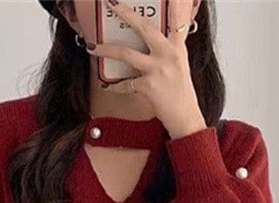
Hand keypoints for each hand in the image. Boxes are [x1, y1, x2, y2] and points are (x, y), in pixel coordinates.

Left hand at [93, 0, 206, 138]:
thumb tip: (157, 40)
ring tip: (93, 47)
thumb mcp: (181, 66)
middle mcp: (168, 54)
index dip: (170, 6)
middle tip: (112, 3)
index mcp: (177, 48)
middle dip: (126, 13)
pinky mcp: (148, 86)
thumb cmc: (181, 94)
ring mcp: (157, 69)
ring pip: (126, 54)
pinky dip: (115, 86)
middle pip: (144, 28)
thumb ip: (170, 50)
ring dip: (106, 50)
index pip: (175, 21)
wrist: (185, 117)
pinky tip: (108, 86)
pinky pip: (125, 83)